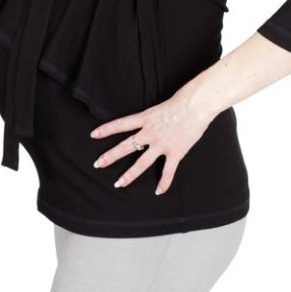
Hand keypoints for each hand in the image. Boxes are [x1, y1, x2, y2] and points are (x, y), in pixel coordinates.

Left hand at [89, 85, 216, 195]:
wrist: (196, 105)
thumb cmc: (183, 99)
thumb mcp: (161, 105)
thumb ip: (154, 116)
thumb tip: (153, 120)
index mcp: (146, 118)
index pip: (121, 124)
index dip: (106, 130)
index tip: (93, 135)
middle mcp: (150, 133)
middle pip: (126, 146)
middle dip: (110, 156)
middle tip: (98, 164)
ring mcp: (162, 144)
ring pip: (141, 163)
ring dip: (129, 174)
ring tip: (118, 183)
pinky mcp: (175, 152)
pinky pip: (168, 171)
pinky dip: (164, 182)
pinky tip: (158, 191)